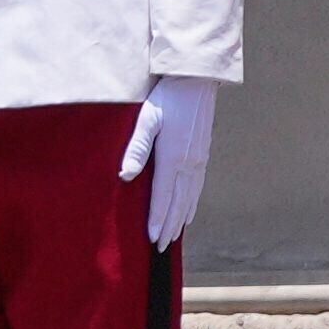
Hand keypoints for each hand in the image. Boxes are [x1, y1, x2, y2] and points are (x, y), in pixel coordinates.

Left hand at [120, 78, 219, 249]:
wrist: (197, 81)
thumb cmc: (167, 99)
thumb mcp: (146, 120)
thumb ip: (136, 149)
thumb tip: (125, 176)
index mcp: (173, 157)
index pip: (163, 196)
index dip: (157, 219)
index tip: (152, 239)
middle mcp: (189, 163)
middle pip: (178, 202)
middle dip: (170, 226)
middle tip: (162, 248)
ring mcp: (199, 159)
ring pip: (190, 197)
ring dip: (181, 218)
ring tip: (174, 236)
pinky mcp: (203, 153)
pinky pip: (197, 186)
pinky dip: (192, 203)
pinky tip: (188, 211)